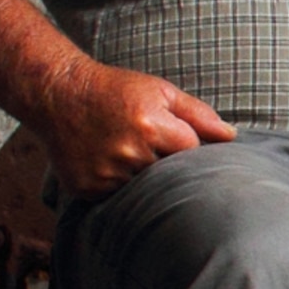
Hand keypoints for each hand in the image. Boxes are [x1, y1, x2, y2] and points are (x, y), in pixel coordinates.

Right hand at [32, 57, 237, 197]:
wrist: (58, 95)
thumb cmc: (115, 91)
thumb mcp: (160, 91)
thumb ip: (198, 114)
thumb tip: (231, 136)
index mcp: (152, 126)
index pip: (192, 151)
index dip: (185, 144)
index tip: (171, 135)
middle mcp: (129, 153)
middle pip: (170, 174)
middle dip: (166, 163)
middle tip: (148, 145)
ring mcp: (107, 174)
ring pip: (143, 188)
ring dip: (142, 176)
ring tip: (126, 151)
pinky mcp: (88, 188)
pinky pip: (116, 197)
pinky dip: (118, 185)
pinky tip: (109, 163)